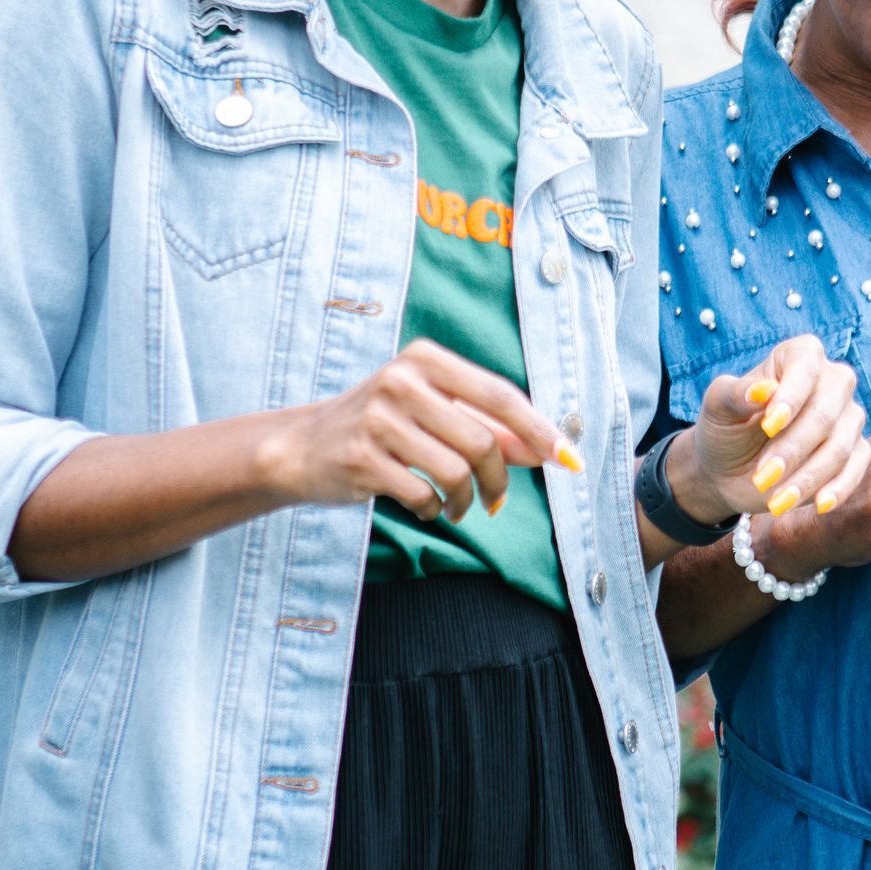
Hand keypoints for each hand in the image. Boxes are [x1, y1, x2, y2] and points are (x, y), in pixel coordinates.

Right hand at [257, 336, 565, 522]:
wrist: (302, 447)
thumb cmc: (383, 427)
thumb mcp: (434, 412)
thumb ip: (488, 426)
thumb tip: (547, 450)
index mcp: (425, 359)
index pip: (500, 395)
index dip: (539, 430)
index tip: (568, 459)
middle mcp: (401, 381)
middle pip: (482, 440)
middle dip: (499, 481)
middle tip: (496, 502)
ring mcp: (377, 419)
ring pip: (455, 472)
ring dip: (465, 501)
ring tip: (455, 507)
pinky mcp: (359, 458)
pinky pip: (422, 494)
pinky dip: (432, 509)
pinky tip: (423, 506)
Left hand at [669, 333, 870, 527]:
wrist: (728, 471)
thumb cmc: (724, 429)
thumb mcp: (717, 409)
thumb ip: (735, 394)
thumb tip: (763, 389)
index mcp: (797, 358)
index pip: (806, 364)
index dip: (792, 395)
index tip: (768, 425)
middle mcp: (831, 382)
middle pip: (826, 411)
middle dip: (794, 447)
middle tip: (762, 476)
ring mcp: (847, 419)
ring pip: (840, 446)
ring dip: (807, 477)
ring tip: (775, 500)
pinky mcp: (854, 453)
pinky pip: (856, 470)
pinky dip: (837, 490)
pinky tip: (817, 505)